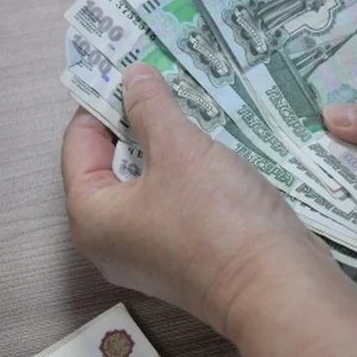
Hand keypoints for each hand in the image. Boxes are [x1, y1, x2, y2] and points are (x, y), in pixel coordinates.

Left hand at [61, 63, 330, 335]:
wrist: (277, 287)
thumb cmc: (217, 218)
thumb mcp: (179, 148)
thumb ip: (150, 107)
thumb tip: (132, 76)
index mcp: (89, 217)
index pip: (79, 143)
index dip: (104, 102)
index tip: (133, 69)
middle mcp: (108, 242)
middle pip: (111, 164)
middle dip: (138, 123)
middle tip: (165, 83)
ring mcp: (146, 254)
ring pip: (146, 183)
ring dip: (167, 147)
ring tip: (192, 109)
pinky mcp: (182, 259)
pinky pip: (172, 203)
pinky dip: (186, 174)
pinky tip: (212, 150)